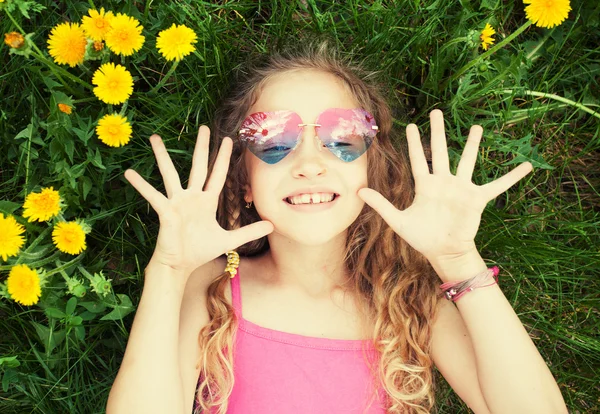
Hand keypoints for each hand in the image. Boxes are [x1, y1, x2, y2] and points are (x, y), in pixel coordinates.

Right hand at [124, 126, 273, 276]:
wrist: (180, 265)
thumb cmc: (199, 250)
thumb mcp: (229, 240)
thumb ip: (249, 231)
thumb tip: (272, 225)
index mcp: (206, 201)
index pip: (218, 175)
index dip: (223, 158)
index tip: (229, 141)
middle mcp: (191, 197)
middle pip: (198, 166)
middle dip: (202, 147)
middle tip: (204, 127)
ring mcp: (177, 202)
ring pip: (170, 174)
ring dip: (162, 156)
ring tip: (153, 137)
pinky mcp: (165, 211)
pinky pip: (152, 195)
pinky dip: (141, 185)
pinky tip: (129, 173)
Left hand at [357, 109, 532, 263]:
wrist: (443, 252)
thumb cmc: (421, 237)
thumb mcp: (398, 221)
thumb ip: (381, 204)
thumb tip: (359, 191)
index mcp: (425, 186)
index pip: (418, 159)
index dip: (415, 143)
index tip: (412, 125)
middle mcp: (443, 182)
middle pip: (441, 152)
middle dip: (439, 132)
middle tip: (436, 111)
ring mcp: (461, 189)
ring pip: (467, 161)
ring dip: (472, 145)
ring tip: (477, 127)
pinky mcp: (476, 199)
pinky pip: (498, 185)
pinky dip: (512, 177)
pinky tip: (526, 166)